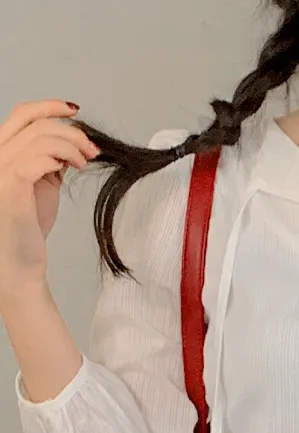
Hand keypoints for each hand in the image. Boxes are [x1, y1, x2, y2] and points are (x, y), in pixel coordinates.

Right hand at [0, 100, 98, 302]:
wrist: (20, 260)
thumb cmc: (29, 226)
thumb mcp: (43, 185)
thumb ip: (50, 161)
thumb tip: (70, 144)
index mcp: (1, 151)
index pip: (22, 114)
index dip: (49, 106)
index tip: (76, 113)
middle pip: (33, 120)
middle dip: (69, 130)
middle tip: (91, 149)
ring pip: (40, 136)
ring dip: (72, 145)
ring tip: (86, 162)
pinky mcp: (9, 186)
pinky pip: (38, 157)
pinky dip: (62, 157)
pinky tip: (75, 168)